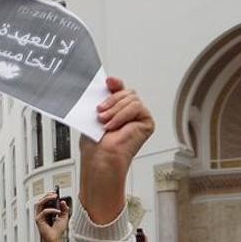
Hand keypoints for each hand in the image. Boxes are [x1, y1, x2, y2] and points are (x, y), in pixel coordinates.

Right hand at [34, 192, 69, 241]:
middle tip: (55, 194)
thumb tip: (62, 201)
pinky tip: (58, 212)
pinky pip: (44, 212)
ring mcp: (39, 216)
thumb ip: (64, 209)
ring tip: (55, 197)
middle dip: (48, 195)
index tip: (56, 192)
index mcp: (46, 212)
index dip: (49, 195)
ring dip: (47, 198)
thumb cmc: (58, 230)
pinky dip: (52, 210)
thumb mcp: (64, 217)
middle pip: (41, 200)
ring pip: (39, 203)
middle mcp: (41, 213)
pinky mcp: (38, 220)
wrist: (55, 239)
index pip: (45, 201)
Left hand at [79, 77, 153, 223]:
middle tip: (100, 113)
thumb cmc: (95, 147)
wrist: (101, 160)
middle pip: (126, 92)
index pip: (119, 91)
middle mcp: (127, 113)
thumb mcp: (94, 116)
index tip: (108, 81)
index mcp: (115, 111)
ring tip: (105, 123)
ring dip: (115, 110)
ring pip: (131, 98)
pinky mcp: (146, 122)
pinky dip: (123, 115)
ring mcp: (138, 117)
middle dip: (111, 101)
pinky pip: (137, 107)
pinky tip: (114, 126)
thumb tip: (104, 85)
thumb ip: (102, 100)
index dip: (115, 84)